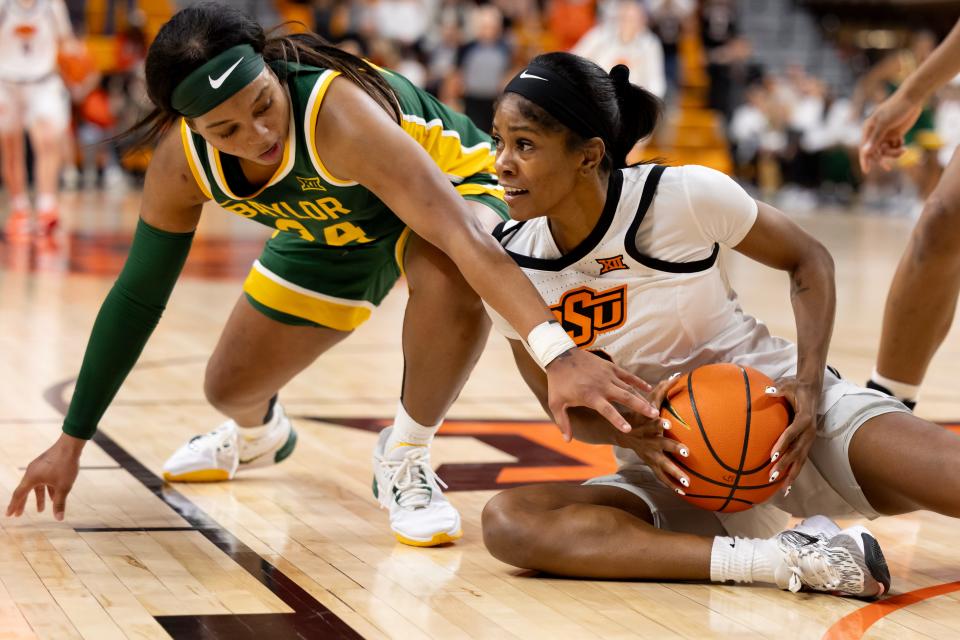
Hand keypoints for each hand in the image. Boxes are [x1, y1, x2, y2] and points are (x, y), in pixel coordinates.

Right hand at [6, 433, 84, 520]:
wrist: (71, 445)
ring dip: (38, 497)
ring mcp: (39, 467)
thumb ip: (60, 503)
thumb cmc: (65, 466)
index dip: (14, 506)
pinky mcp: (46, 463)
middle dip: (23, 503)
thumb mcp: (63, 487)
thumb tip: (59, 519)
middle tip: (19, 515)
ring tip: (41, 510)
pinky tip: (54, 497)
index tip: (9, 515)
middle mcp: (31, 472)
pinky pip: (43, 479)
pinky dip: (47, 488)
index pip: (19, 495)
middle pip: (25, 490)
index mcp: (31, 478)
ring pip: (36, 485)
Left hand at [545, 349, 657, 440]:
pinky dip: (638, 382)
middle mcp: (602, 386)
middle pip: (626, 397)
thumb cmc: (558, 382)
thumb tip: (567, 440)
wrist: (560, 356)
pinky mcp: (610, 367)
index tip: (629, 429)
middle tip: (654, 416)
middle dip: (640, 407)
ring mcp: (608, 375)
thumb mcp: (556, 403)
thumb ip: (563, 422)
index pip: (608, 410)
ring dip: (642, 398)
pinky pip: (627, 375)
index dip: (618, 420)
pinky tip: (649, 388)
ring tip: (654, 408)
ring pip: (629, 387)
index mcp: (591, 396)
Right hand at [615, 377, 690, 492]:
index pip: (654, 424)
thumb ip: (662, 390)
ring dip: (675, 474)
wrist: (623, 433)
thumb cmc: (640, 415)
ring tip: (688, 483)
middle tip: (686, 452)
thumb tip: (676, 375)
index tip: (668, 424)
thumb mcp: (647, 403)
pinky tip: (685, 492)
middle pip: (661, 447)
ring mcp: (650, 456)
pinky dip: (672, 485)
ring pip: (663, 467)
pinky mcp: (651, 465)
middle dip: (673, 450)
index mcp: (649, 427)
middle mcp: (649, 442)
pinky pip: (662, 477)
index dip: (659, 424)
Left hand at [767, 377, 819, 493]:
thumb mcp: (787, 384)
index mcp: (804, 419)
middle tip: (771, 476)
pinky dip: (794, 472)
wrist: (812, 389)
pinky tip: (786, 486)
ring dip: (791, 473)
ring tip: (781, 489)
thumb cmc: (796, 387)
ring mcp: (809, 439)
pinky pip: (801, 460)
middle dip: (784, 465)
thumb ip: (778, 389)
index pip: (792, 433)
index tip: (771, 455)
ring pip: (801, 460)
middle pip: (797, 451)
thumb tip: (767, 390)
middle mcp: (809, 432)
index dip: (782, 444)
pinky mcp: (807, 443)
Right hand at [859, 94, 923, 172]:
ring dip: (894, 153)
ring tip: (904, 150)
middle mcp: (875, 133)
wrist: (912, 98)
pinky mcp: (895, 134)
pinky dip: (898, 148)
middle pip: (876, 152)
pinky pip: (894, 146)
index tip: (867, 171)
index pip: (864, 148)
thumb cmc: (896, 108)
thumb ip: (875, 138)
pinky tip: (903, 143)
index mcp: (868, 129)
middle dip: (884, 157)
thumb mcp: (885, 124)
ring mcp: (885, 134)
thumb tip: (864, 152)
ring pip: (886, 150)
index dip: (865, 160)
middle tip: (889, 167)